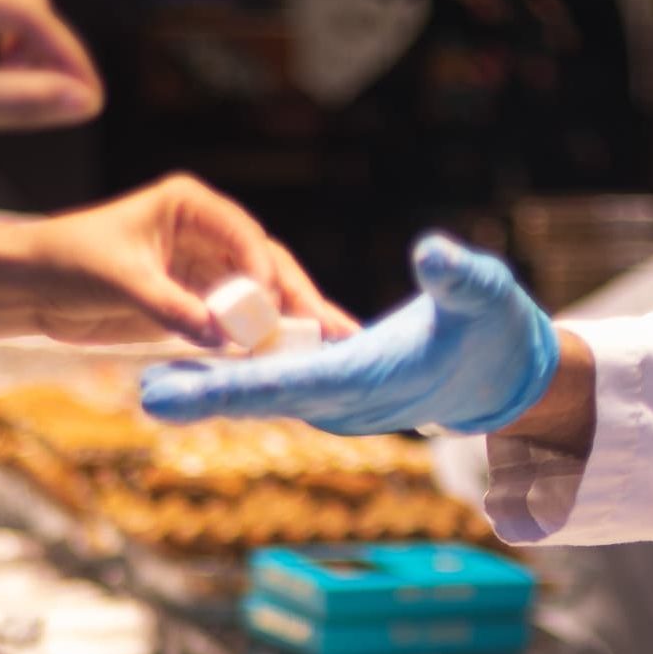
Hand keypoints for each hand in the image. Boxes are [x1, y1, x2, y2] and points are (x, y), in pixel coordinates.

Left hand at [23, 172, 356, 348]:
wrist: (32, 288)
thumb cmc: (68, 262)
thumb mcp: (120, 280)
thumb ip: (171, 306)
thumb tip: (220, 336)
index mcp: (190, 206)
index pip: (242, 233)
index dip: (263, 268)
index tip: (272, 303)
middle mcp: (206, 234)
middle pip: (264, 265)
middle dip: (297, 298)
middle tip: (331, 331)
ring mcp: (205, 270)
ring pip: (259, 297)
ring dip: (289, 322)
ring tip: (328, 348)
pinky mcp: (197, 304)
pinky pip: (238, 322)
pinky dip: (261, 341)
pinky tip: (290, 360)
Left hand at [141, 233, 558, 431]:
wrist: (506, 374)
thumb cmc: (500, 331)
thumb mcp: (489, 294)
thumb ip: (461, 277)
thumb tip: (432, 253)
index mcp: (372, 377)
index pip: (294, 379)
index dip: (235, 384)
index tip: (183, 390)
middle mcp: (348, 399)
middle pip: (264, 396)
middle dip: (206, 396)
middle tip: (147, 393)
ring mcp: (340, 399)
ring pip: (264, 392)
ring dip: (212, 391)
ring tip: (151, 384)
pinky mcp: (336, 389)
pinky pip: (278, 384)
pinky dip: (237, 380)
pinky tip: (195, 368)